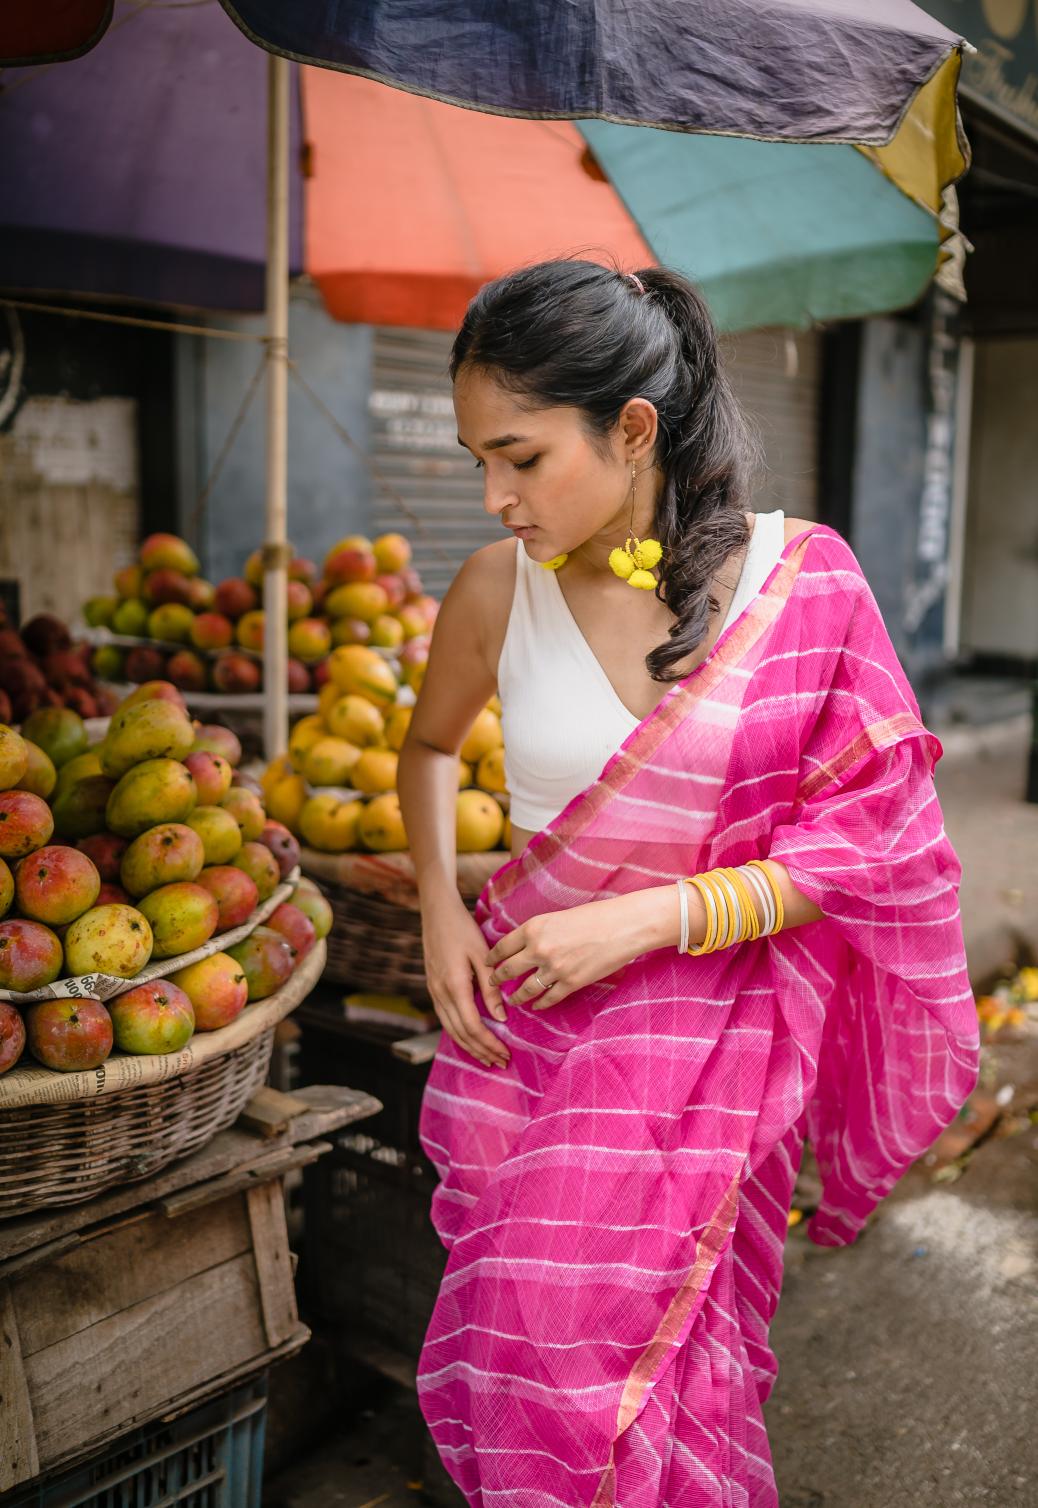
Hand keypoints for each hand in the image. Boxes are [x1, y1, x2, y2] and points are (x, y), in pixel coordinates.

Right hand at [422, 892, 508, 1067]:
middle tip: (500, 1062)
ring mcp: (434, 992)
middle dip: (480, 1051)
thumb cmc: (462, 929)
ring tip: (487, 1057)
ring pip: (450, 1029)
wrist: (436, 912)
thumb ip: (491, 988)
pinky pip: (445, 1019)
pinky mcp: (433, 988)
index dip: (488, 1043)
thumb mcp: (482, 956)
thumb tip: (501, 1017)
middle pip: (460, 1033)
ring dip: (469, 1046)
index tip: (505, 1053)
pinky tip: (470, 1037)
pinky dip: (459, 1033)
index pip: (472, 1026)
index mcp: (454, 986)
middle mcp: (440, 993)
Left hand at [487, 898, 640, 1010]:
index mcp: (534, 927)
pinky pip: (548, 998)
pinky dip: (539, 1004)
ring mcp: (554, 968)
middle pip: (508, 970)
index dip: (492, 958)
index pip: (503, 946)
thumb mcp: (558, 917)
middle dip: (497, 979)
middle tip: (492, 984)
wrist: (623, 927)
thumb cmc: (595, 916)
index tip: (487, 963)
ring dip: (516, 996)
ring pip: (525, 989)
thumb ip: (539, 932)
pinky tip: (536, 1005)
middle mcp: (539, 949)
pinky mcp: (571, 983)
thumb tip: (526, 945)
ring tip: (512, 1000)